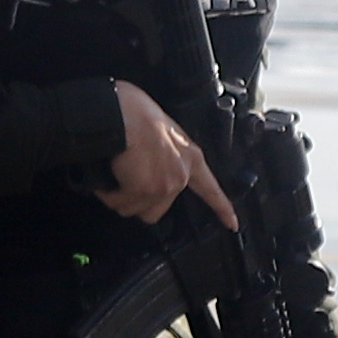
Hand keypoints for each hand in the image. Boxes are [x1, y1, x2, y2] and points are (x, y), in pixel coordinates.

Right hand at [97, 87, 228, 227]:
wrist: (124, 113)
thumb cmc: (137, 112)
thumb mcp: (164, 131)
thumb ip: (166, 154)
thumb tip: (148, 167)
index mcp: (191, 157)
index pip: (210, 188)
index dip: (222, 208)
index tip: (232, 224)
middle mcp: (181, 175)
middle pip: (157, 210)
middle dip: (137, 202)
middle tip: (123, 185)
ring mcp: (164, 185)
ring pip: (135, 208)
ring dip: (120, 197)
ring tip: (113, 176)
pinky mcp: (145, 190)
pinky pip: (119, 202)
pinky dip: (108, 194)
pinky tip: (105, 180)